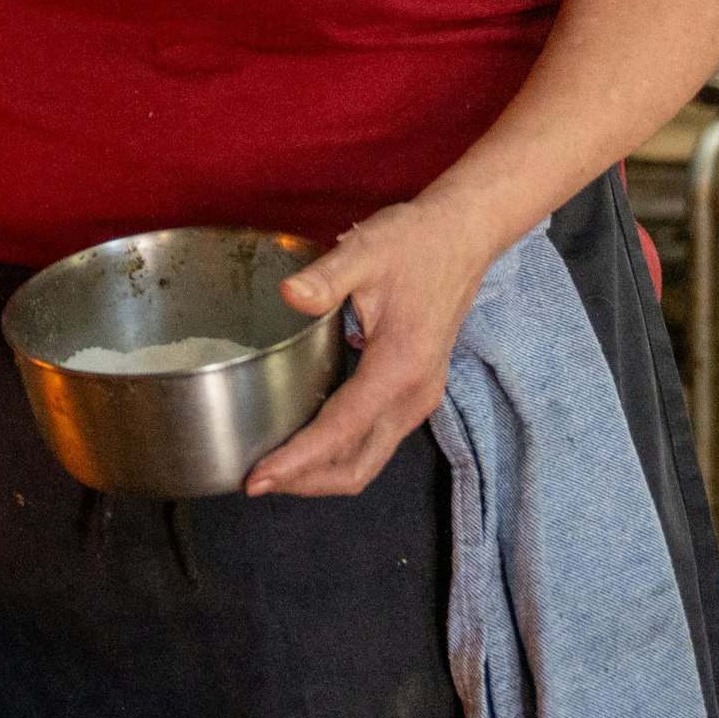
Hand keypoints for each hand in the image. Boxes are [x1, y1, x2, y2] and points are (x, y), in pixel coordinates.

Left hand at [241, 196, 501, 498]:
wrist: (462, 236)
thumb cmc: (414, 242)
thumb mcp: (367, 251)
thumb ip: (326, 276)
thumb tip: (289, 294)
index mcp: (400, 368)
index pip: (341, 431)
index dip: (296, 461)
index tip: (257, 478)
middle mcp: (413, 395)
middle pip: (358, 465)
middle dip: (307, 481)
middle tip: (256, 479)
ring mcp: (418, 397)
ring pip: (369, 458)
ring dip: (322, 472)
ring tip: (274, 466)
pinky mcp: (414, 391)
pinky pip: (374, 439)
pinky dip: (339, 451)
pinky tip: (304, 437)